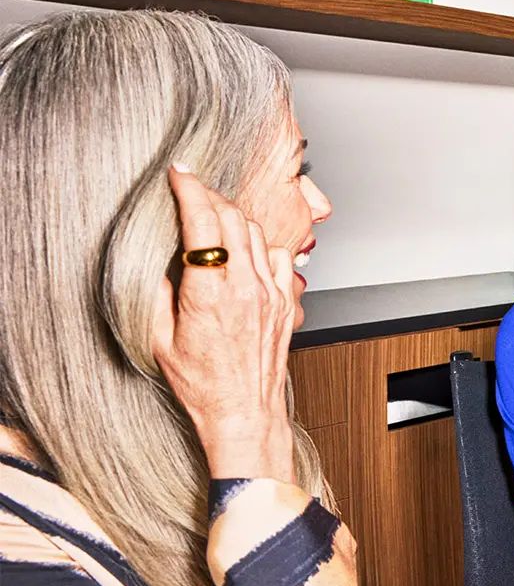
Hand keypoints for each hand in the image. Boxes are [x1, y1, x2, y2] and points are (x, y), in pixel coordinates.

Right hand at [152, 165, 296, 483]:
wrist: (244, 411)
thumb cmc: (201, 383)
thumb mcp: (159, 338)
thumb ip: (157, 291)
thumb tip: (162, 257)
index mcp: (209, 293)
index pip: (203, 223)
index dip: (190, 189)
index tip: (179, 173)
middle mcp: (245, 288)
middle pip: (232, 217)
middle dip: (209, 196)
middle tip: (191, 192)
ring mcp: (271, 294)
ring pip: (257, 233)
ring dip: (233, 217)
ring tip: (213, 219)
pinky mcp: (286, 303)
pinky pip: (278, 257)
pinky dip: (260, 245)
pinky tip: (245, 252)